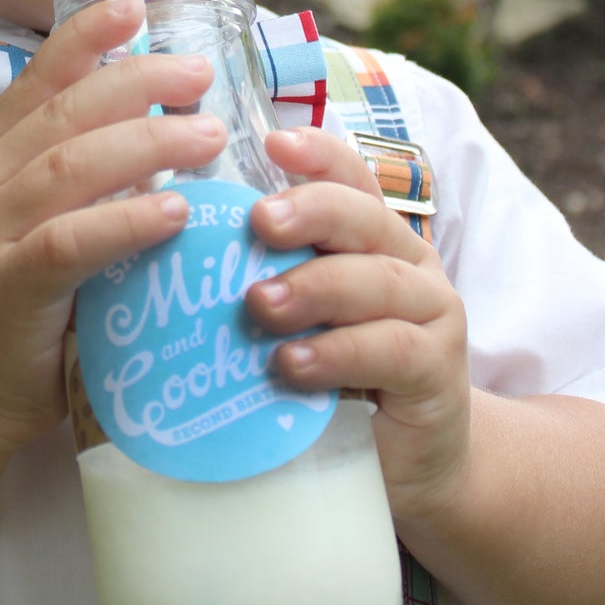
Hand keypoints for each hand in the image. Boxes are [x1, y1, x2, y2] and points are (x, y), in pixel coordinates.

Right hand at [0, 0, 224, 458]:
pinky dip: (127, 220)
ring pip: (71, 166)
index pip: (39, 79)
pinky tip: (176, 209)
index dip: (86, 37)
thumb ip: (86, 182)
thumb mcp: (42, 223)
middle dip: (138, 83)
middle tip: (202, 72)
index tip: (136, 5)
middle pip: (65, 113)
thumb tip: (175, 135)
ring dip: (148, 142)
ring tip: (210, 133)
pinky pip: (71, 241)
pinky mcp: (6, 286)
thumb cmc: (20, 304)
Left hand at [246, 128, 470, 527]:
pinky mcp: (438, 371)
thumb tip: (166, 236)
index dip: (316, 154)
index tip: (272, 143)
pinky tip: (293, 363)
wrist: (411, 461)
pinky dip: (338, 352)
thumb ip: (261, 275)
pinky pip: (390, 349)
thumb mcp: (299, 317)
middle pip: (363, 218)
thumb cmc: (336, 377)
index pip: (350, 177)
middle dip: (310, 211)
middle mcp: (408, 262)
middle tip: (259, 222)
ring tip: (260, 305)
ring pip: (377, 280)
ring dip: (314, 287)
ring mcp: (432, 313)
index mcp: (372, 236)